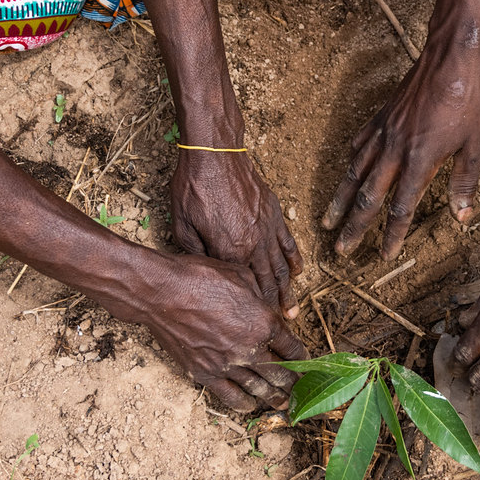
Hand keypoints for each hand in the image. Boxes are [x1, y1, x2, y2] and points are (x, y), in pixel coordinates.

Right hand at [131, 253, 310, 411]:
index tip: (306, 363)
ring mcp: (227, 365)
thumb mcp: (241, 277)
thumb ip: (260, 298)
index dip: (302, 357)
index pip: (292, 348)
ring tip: (284, 404)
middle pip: (280, 373)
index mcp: (264, 323)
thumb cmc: (201, 277)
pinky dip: (244, 403)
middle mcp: (250, 349)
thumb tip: (268, 309)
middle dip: (294, 383)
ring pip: (258, 389)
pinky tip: (251, 406)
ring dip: (274, 398)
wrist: (162, 293)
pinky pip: (230, 396)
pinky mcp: (204, 374)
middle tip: (301, 390)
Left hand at [171, 149, 303, 315]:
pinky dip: (294, 259)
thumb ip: (194, 254)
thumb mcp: (182, 225)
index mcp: (229, 251)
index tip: (256, 325)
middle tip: (283, 325)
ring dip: (288, 290)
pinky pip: (287, 242)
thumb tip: (202, 274)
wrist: (214, 153)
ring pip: (281, 266)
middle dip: (275, 306)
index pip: (244, 288)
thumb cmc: (193, 187)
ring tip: (293, 309)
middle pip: (267, 282)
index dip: (252, 309)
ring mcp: (266, 229)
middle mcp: (253, 244)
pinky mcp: (273, 213)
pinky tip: (297, 272)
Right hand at [322, 34, 479, 257]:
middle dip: (354, 227)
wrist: (451, 59)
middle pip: (369, 198)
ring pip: (355, 173)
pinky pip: (359, 144)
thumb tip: (461, 217)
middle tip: (341, 250)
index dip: (392, 235)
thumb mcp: (478, 145)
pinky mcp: (380, 117)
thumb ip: (465, 183)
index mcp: (421, 162)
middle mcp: (395, 151)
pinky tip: (347, 170)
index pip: (401, 209)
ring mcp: (383, 133)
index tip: (384, 256)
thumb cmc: (469, 101)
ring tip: (327, 220)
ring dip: (341, 200)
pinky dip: (350, 161)